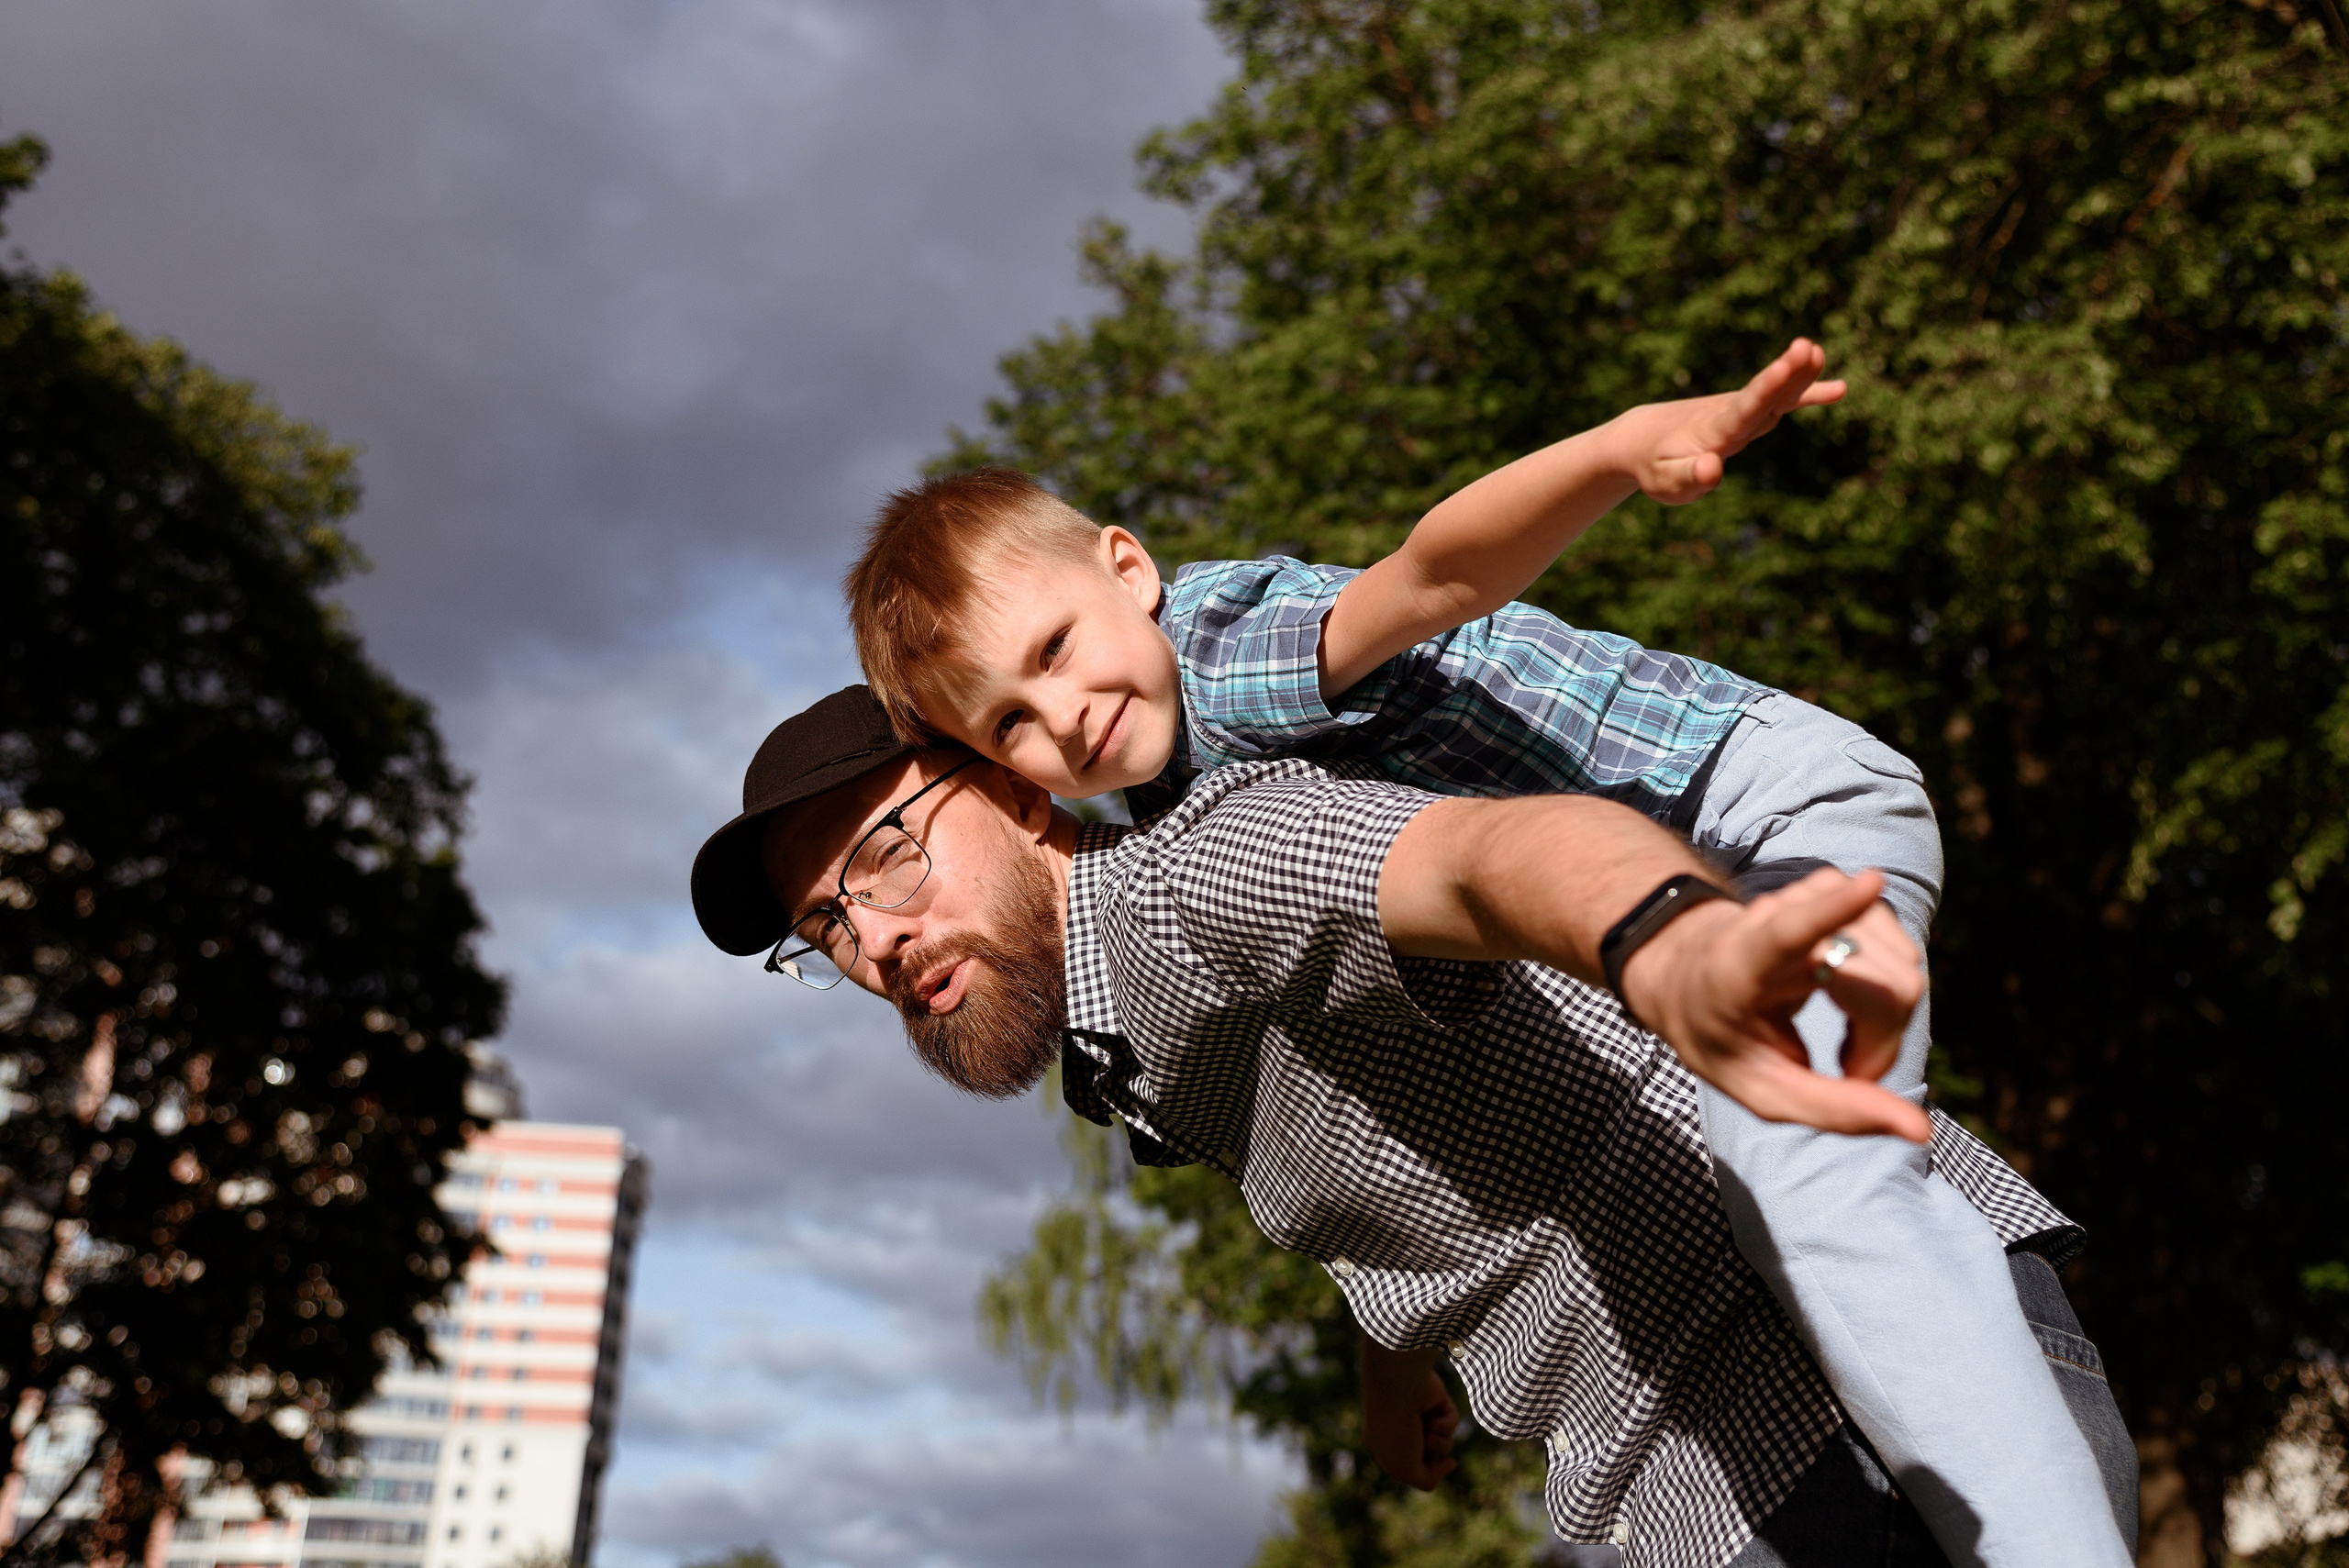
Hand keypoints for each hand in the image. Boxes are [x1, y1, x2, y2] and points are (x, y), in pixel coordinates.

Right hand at [1361, 1342, 1459, 1489]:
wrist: (1399, 1390)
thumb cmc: (1396, 1432)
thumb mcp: (1404, 1470)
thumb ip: (1425, 1480)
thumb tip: (1450, 1464)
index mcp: (1385, 1446)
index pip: (1412, 1470)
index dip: (1422, 1472)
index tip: (1422, 1467)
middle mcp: (1402, 1430)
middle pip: (1432, 1458)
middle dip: (1432, 1455)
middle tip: (1422, 1444)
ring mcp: (1419, 1414)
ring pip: (1445, 1442)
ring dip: (1441, 1443)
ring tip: (1429, 1432)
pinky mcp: (1435, 1400)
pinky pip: (1452, 1422)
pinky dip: (1446, 1425)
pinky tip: (1434, 1418)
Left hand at [1611, 339, 1845, 504]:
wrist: (1641, 437)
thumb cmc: (1654, 466)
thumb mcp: (1666, 482)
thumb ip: (1689, 477)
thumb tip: (1713, 468)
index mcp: (1713, 431)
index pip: (1743, 409)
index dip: (1765, 389)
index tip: (1782, 368)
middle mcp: (1729, 414)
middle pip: (1762, 394)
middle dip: (1785, 375)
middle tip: (1807, 348)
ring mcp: (1739, 409)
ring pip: (1773, 393)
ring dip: (1797, 375)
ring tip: (1816, 351)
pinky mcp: (1745, 411)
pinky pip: (1779, 401)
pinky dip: (1806, 394)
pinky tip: (1839, 389)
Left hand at [1620, 866, 1930, 1141]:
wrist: (1689, 973)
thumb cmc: (1720, 1035)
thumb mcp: (1757, 1087)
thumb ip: (1830, 1108)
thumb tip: (1920, 1130)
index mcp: (1739, 965)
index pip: (1787, 931)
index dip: (1832, 910)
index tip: (1870, 883)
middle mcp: (1776, 920)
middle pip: (1882, 978)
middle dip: (1881, 1037)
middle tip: (1849, 1072)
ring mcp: (1810, 899)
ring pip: (1901, 962)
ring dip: (1888, 1016)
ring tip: (1845, 1041)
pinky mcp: (1840, 893)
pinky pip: (1898, 948)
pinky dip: (1891, 988)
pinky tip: (1854, 1007)